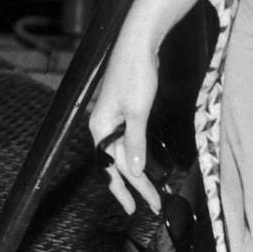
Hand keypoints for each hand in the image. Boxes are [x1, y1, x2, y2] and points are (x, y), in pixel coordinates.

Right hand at [88, 35, 161, 214]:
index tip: (135, 208)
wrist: (138, 42)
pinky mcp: (125, 110)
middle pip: (118, 162)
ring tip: (150, 191)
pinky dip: (138, 153)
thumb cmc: (136, 73)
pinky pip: (129, 139)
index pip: (111, 167)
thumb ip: (135, 143)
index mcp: (100, 127)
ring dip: (137, 171)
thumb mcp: (137, 112)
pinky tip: (144, 163)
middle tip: (152, 205)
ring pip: (124, 152)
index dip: (125, 190)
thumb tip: (133, 171)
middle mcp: (103, 125)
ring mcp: (114, 117)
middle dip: (135, 185)